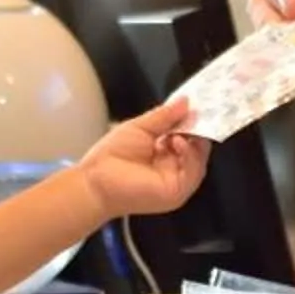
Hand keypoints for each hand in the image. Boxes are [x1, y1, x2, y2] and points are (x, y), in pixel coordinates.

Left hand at [79, 98, 213, 217]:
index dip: (192, 120)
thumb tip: (185, 102)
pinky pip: (193, 172)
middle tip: (198, 111)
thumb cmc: (111, 157)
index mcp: (163, 151)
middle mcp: (172, 166)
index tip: (197, 103)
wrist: (96, 181)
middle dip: (198, 128)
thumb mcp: (141, 127)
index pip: (186, 134)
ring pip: (198, 159)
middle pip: (196, 147)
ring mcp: (175, 180)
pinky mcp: (176, 191)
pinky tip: (179, 142)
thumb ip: (164, 116)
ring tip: (182, 130)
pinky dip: (191, 155)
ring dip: (195, 141)